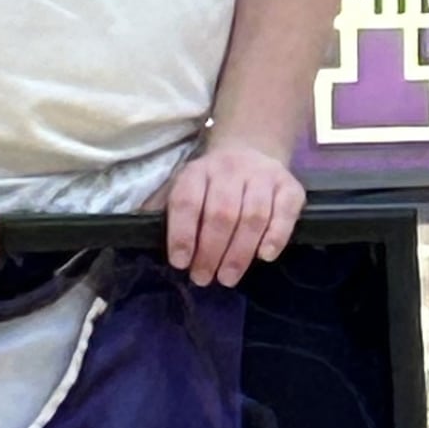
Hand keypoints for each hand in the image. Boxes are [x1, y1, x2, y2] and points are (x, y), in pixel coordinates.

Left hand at [152, 138, 304, 286]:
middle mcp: (230, 170)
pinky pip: (285, 213)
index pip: (187, 202)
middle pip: (221, 214)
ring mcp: (263, 176)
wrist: (253, 148)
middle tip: (204, 278)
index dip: (182, 234)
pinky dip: (276, 236)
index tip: (180, 263)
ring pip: (253, 216)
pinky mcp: (290, 187)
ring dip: (240, 252)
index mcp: (197, 172)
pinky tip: (264, 256)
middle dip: (211, 251)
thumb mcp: (185, 186)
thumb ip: (165, 208)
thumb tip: (137, 228)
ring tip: (228, 277)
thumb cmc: (212, 183)